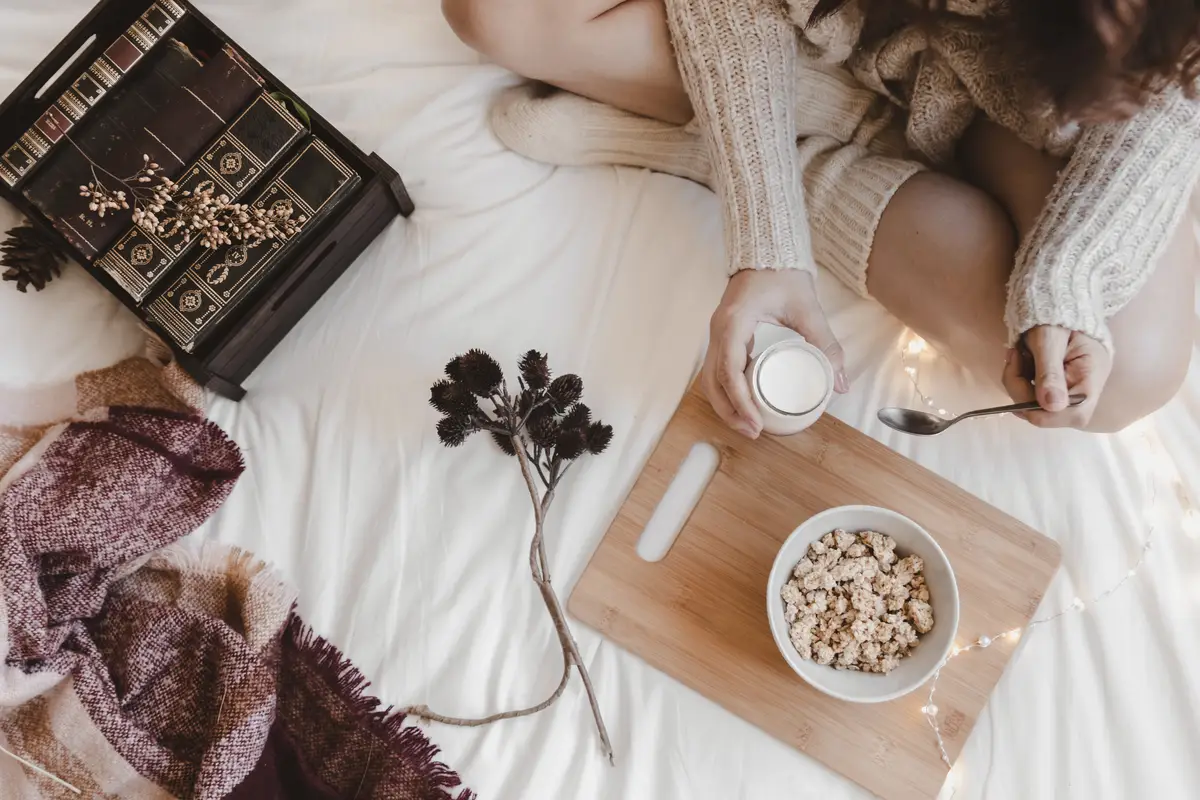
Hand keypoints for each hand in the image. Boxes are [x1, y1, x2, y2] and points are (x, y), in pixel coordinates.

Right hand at [702, 269, 848, 438]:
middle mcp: (718, 330)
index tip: (755, 422)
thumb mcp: (808, 310)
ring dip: (725, 405)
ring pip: (710, 379)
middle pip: (712, 382)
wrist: (767, 252)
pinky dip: (726, 391)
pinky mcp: (722, 336)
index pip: (729, 371)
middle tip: (753, 432)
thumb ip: (825, 345)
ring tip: (748, 425)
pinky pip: (717, 370)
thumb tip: (840, 383)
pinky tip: (743, 404)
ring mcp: (717, 334)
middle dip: (730, 412)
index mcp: (734, 323)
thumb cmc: (783, 275)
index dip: (740, 402)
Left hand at [1001, 325, 1111, 428]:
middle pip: (1051, 413)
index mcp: (1093, 376)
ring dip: (1016, 383)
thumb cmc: (1056, 315)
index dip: (1042, 410)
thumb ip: (1050, 371)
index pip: (1074, 414)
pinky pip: (1030, 397)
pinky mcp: (1055, 389)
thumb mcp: (1049, 338)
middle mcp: (1085, 390)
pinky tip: (1019, 360)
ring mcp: (1069, 391)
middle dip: (1021, 390)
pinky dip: (1017, 381)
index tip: (1019, 379)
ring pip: (1035, 407)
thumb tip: (1053, 406)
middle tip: (1014, 357)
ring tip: (1017, 354)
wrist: (1057, 302)